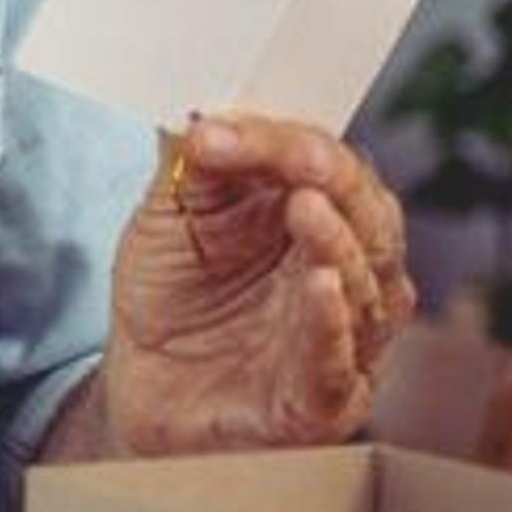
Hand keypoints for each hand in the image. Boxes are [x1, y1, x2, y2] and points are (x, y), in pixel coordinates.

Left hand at [101, 112, 417, 454]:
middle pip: (368, 218)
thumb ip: (193, 164)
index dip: (284, 142)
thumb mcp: (171, 217)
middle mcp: (344, 273)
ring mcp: (341, 337)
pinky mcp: (320, 400)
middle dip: (333, 181)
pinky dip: (332, 320)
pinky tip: (322, 285)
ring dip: (338, 242)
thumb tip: (200, 111)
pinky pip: (339, 359)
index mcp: (316, 217)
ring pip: (369, 285)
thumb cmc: (173, 299)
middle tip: (294, 159)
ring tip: (305, 208)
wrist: (142, 390)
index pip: (328, 166)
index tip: (221, 132)